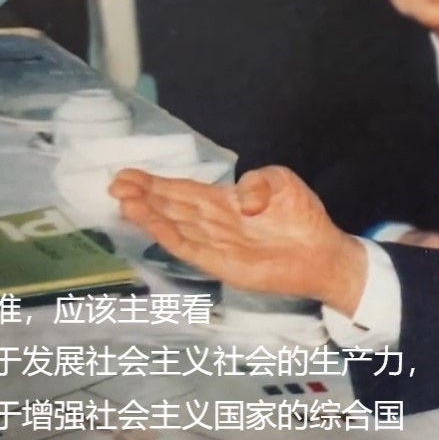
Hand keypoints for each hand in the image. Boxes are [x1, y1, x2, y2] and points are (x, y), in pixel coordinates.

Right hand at [109, 166, 367, 312]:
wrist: (324, 253)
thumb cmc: (301, 218)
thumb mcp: (280, 181)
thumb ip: (256, 180)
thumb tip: (239, 200)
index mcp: (223, 202)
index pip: (182, 191)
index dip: (155, 183)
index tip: (126, 174)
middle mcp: (212, 223)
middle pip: (170, 207)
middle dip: (143, 196)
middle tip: (115, 184)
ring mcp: (215, 245)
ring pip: (174, 227)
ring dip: (149, 215)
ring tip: (125, 201)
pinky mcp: (222, 265)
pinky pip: (191, 248)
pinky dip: (170, 236)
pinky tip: (151, 224)